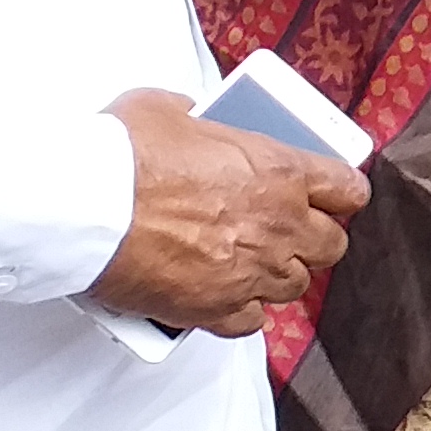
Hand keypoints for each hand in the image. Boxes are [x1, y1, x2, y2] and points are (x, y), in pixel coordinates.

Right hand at [93, 89, 364, 337]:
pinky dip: (239, 311)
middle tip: (286, 231)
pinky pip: (249, 322)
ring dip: (276, 274)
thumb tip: (193, 116)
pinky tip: (223, 296)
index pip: (348, 189)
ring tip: (250, 262)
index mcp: (280, 171)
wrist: (82, 209)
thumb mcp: (167, 109)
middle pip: (329, 245)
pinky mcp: (213, 308)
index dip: (339, 194)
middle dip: (311, 239)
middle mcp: (278, 225)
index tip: (330, 197)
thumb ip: (197, 115)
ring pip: (293, 285)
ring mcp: (250, 270)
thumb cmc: (121, 157)